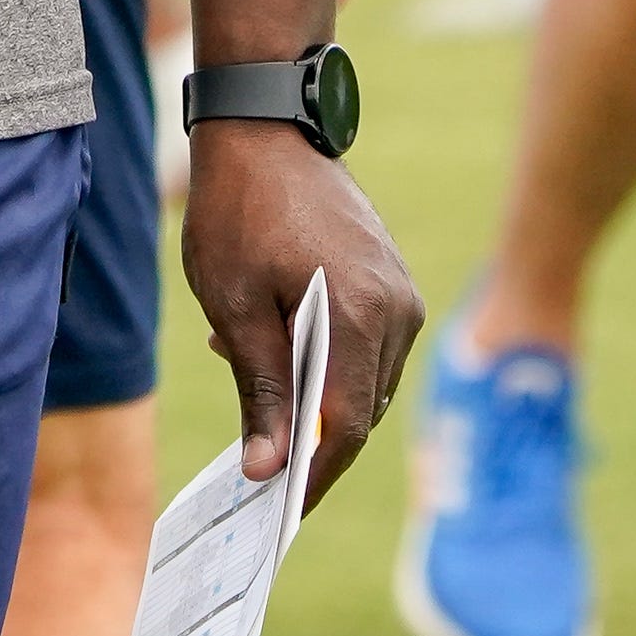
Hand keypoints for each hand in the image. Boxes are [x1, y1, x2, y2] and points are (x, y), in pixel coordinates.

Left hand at [181, 119, 419, 510]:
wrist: (266, 125)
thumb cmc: (240, 209)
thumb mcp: (234, 303)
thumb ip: (258, 389)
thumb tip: (266, 469)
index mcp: (361, 317)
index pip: (347, 428)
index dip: (311, 476)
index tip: (276, 510)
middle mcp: (397, 310)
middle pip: (359, 410)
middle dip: (303, 432)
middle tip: (244, 437)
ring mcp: (402, 293)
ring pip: (363, 379)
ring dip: (308, 387)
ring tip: (239, 349)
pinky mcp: (393, 280)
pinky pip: (367, 343)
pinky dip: (321, 354)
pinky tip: (267, 328)